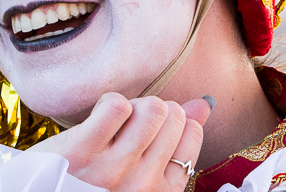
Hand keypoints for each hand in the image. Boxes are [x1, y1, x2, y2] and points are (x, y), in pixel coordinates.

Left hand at [29, 93, 211, 190]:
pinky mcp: (81, 152)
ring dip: (131, 105)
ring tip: (111, 123)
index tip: (149, 129)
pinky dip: (109, 102)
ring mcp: (111, 170)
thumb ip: (173, 139)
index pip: (190, 139)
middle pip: (171, 117)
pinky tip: (96, 120)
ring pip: (149, 109)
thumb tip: (204, 104)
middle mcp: (140, 185)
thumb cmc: (90, 181)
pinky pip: (116, 106)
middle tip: (124, 128)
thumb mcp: (136, 170)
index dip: (173, 121)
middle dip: (150, 110)